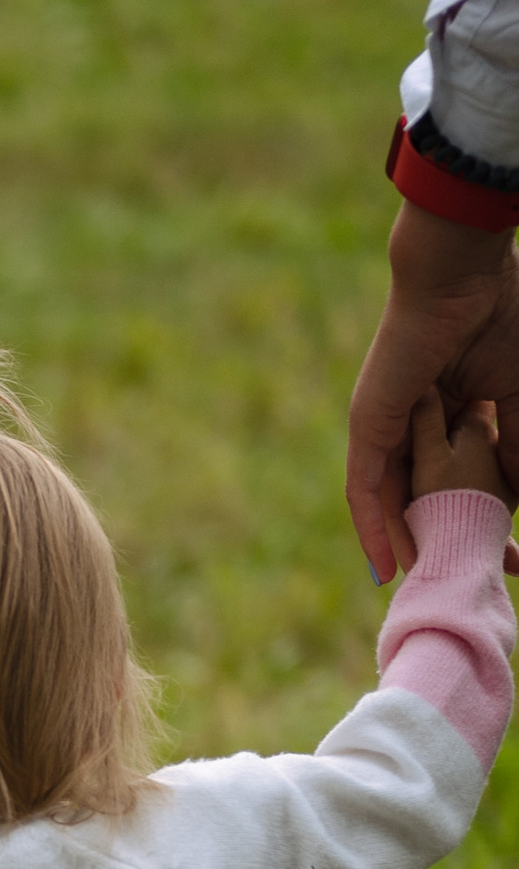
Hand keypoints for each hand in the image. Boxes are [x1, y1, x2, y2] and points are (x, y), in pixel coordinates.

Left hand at [346, 204, 518, 574]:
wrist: (462, 276)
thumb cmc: (497, 318)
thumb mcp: (516, 397)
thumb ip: (516, 446)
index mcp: (449, 416)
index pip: (462, 482)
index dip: (486, 521)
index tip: (514, 559)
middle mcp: (413, 428)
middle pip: (425, 499)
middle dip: (449, 543)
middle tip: (475, 584)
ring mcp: (387, 429)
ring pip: (392, 502)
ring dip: (410, 547)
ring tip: (425, 591)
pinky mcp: (369, 427)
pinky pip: (365, 488)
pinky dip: (372, 527)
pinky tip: (383, 567)